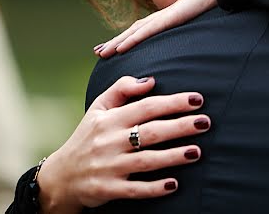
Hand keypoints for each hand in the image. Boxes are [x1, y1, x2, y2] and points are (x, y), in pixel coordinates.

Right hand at [37, 76, 209, 213]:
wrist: (62, 176)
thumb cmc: (87, 137)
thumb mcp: (98, 108)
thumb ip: (121, 89)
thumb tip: (151, 80)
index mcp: (109, 119)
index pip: (145, 106)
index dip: (172, 102)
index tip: (197, 99)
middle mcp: (110, 142)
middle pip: (150, 132)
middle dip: (180, 126)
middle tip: (206, 122)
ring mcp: (109, 167)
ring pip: (146, 161)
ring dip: (173, 157)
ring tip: (197, 152)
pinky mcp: (109, 189)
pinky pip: (135, 189)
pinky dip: (154, 188)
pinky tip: (175, 184)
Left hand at [95, 0, 217, 57]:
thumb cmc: (213, 1)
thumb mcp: (202, 21)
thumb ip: (195, 30)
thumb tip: (197, 40)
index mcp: (167, 19)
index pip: (141, 31)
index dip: (127, 39)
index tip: (114, 49)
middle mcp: (161, 17)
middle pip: (132, 31)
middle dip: (114, 42)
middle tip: (98, 52)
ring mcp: (164, 17)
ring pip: (134, 32)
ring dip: (116, 43)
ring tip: (101, 53)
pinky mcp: (170, 18)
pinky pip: (147, 31)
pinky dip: (131, 40)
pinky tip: (120, 49)